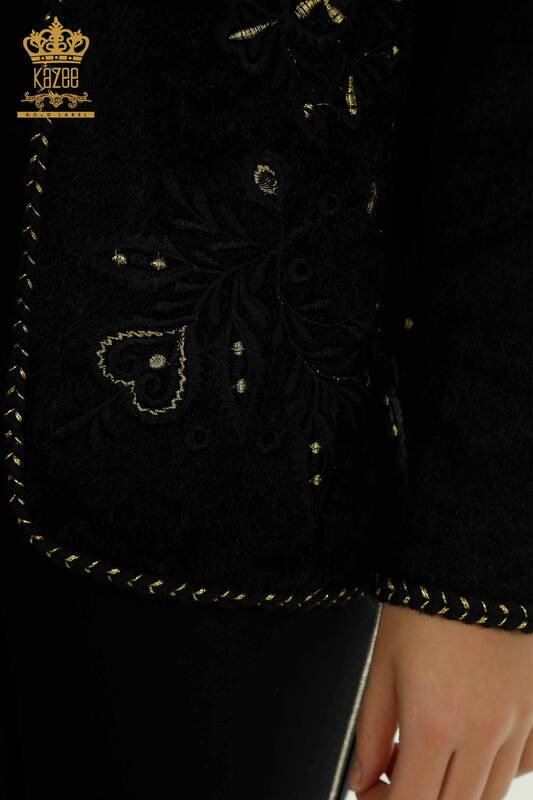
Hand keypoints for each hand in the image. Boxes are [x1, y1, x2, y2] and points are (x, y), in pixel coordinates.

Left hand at [347, 603, 532, 798]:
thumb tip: (360, 777)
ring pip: (487, 795)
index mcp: (435, 722)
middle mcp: (483, 732)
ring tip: (424, 755)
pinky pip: (518, 767)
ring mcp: (517, 723)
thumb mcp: (383, 663)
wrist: (474, 558)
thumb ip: (371, 730)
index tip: (368, 792)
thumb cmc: (423, 604)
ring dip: (451, 792)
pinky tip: (465, 748)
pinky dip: (489, 774)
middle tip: (391, 774)